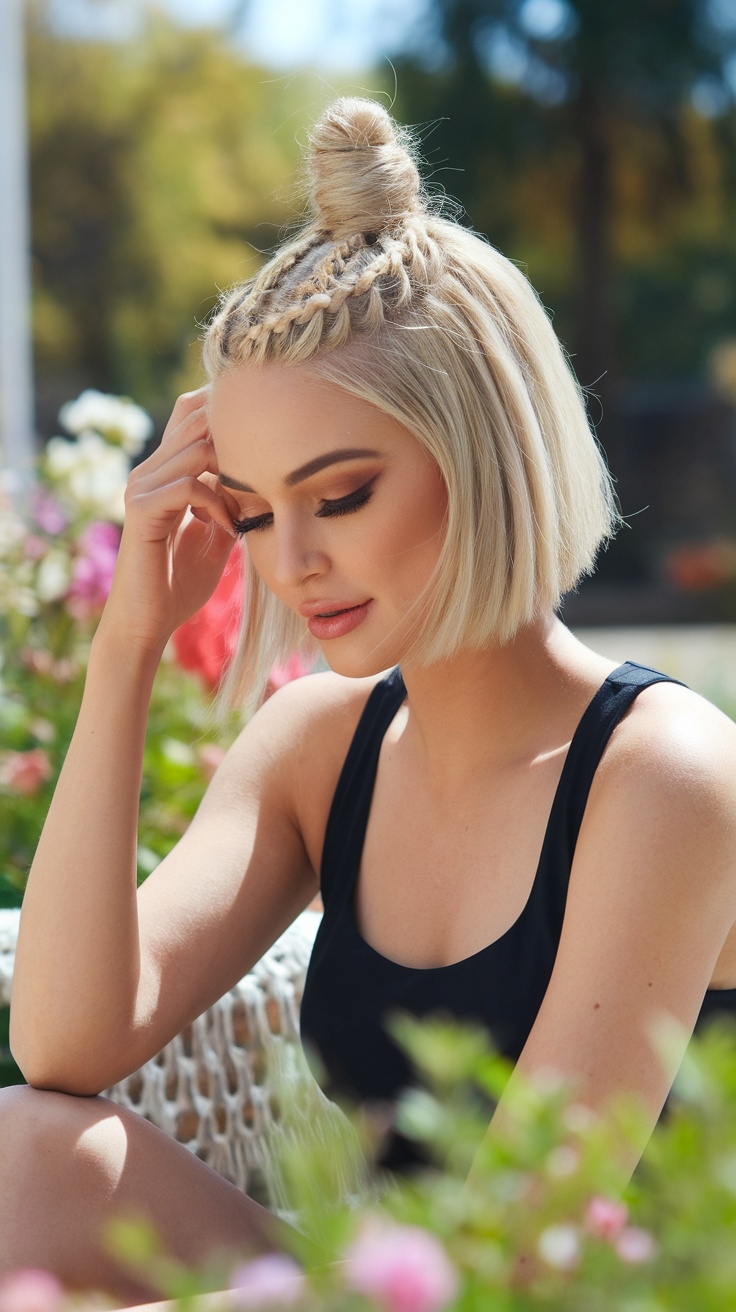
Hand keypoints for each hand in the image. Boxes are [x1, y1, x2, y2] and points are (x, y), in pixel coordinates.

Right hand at [101, 387, 240, 653]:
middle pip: (195, 418)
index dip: (228, 416)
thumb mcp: (216, 537)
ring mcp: (141, 487)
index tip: (266, 447)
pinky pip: (190, 486)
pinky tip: (229, 530)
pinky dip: (218, 504)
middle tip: (264, 476)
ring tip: (246, 511)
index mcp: (164, 473)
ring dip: (233, 477)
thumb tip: (266, 483)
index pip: (192, 414)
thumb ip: (232, 505)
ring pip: (198, 449)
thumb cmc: (178, 585)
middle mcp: (149, 471)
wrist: (147, 623)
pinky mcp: (141, 510)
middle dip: (237, 442)